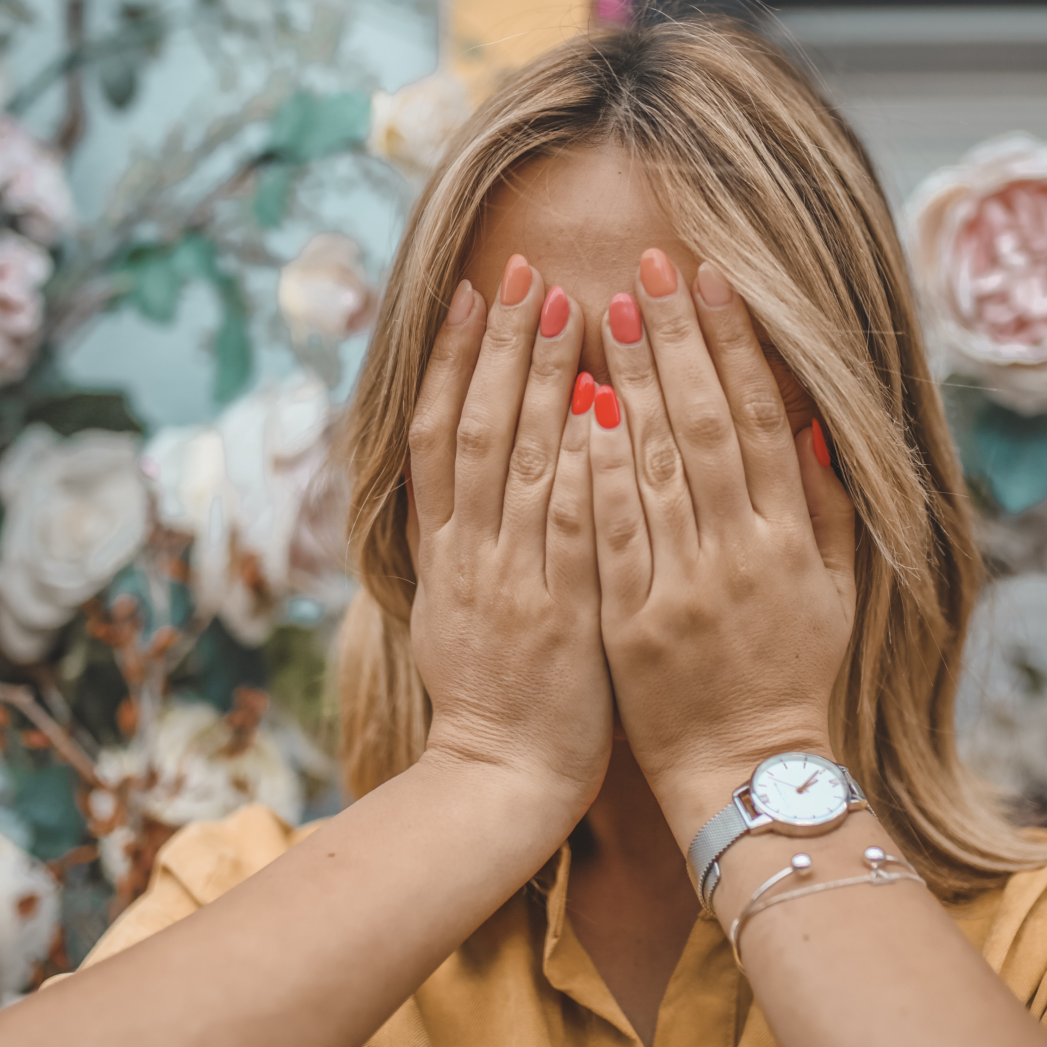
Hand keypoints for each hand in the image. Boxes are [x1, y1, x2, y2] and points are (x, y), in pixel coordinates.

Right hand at [406, 255, 610, 815]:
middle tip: (530, 269)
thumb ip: (464, 537)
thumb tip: (470, 474)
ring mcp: (515, 581)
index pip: (440, 433)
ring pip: (525, 462)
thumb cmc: (491, 695)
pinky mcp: (564, 613)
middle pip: (481, 428)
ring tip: (574, 306)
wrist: (501, 777)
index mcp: (444, 549)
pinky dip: (585, 465)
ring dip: (548, 381)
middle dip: (506, 344)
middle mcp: (471, 553)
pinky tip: (606, 408)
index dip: (457, 360)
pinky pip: (573, 526)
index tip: (477, 292)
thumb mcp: (453, 606)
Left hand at [588, 250, 858, 838]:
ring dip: (624, 382)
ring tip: (594, 310)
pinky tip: (573, 408)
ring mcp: (682, 586)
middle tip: (643, 269)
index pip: (763, 419)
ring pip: (653, 467)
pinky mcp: (630, 620)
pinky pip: (610, 532)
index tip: (708, 280)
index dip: (735, 343)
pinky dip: (594, 469)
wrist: (744, 772)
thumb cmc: (792, 673)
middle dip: (672, 341)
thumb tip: (814, 419)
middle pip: (706, 425)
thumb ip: (824, 502)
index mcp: (790, 540)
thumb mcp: (834, 588)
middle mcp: (740, 553)